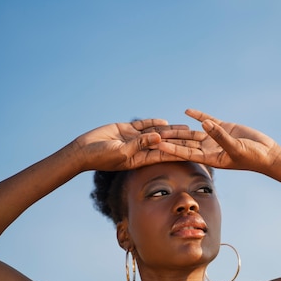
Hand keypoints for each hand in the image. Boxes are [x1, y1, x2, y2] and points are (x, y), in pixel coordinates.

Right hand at [73, 118, 188, 171]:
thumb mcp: (122, 152)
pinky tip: (164, 121)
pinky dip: (152, 123)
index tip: (193, 151)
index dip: (179, 152)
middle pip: (164, 144)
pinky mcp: (126, 130)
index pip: (164, 155)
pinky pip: (142, 125)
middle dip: (180, 141)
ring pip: (155, 133)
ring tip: (185, 127)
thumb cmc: (101, 157)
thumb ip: (140, 144)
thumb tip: (159, 137)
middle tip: (195, 138)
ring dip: (169, 131)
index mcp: (141, 159)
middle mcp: (140, 150)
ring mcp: (133, 140)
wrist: (84, 150)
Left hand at [157, 109, 280, 172]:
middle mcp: (209, 149)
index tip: (158, 146)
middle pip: (185, 143)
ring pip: (193, 132)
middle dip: (170, 140)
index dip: (172, 150)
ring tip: (163, 126)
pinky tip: (187, 111)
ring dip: (179, 129)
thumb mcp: (235, 147)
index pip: (186, 153)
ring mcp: (215, 138)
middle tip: (153, 136)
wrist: (266, 154)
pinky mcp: (223, 128)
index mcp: (210, 158)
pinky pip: (207, 120)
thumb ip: (220, 136)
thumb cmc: (252, 156)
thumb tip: (204, 124)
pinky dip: (198, 115)